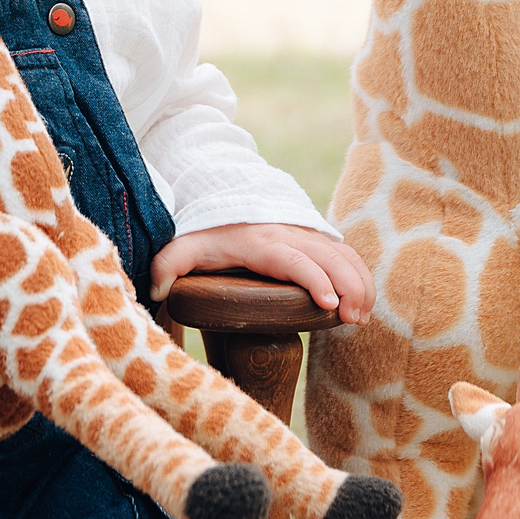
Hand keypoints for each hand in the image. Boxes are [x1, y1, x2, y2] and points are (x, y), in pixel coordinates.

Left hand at [148, 223, 373, 324]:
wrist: (227, 199)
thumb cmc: (207, 232)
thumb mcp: (185, 245)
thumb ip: (168, 264)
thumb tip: (156, 290)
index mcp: (261, 242)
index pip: (292, 259)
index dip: (312, 279)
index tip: (327, 304)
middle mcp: (289, 236)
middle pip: (327, 258)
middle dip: (346, 287)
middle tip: (353, 319)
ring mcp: (307, 237)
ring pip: (342, 256)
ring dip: (358, 284)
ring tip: (360, 318)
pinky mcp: (317, 241)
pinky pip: (346, 255)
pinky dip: (360, 277)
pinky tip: (363, 305)